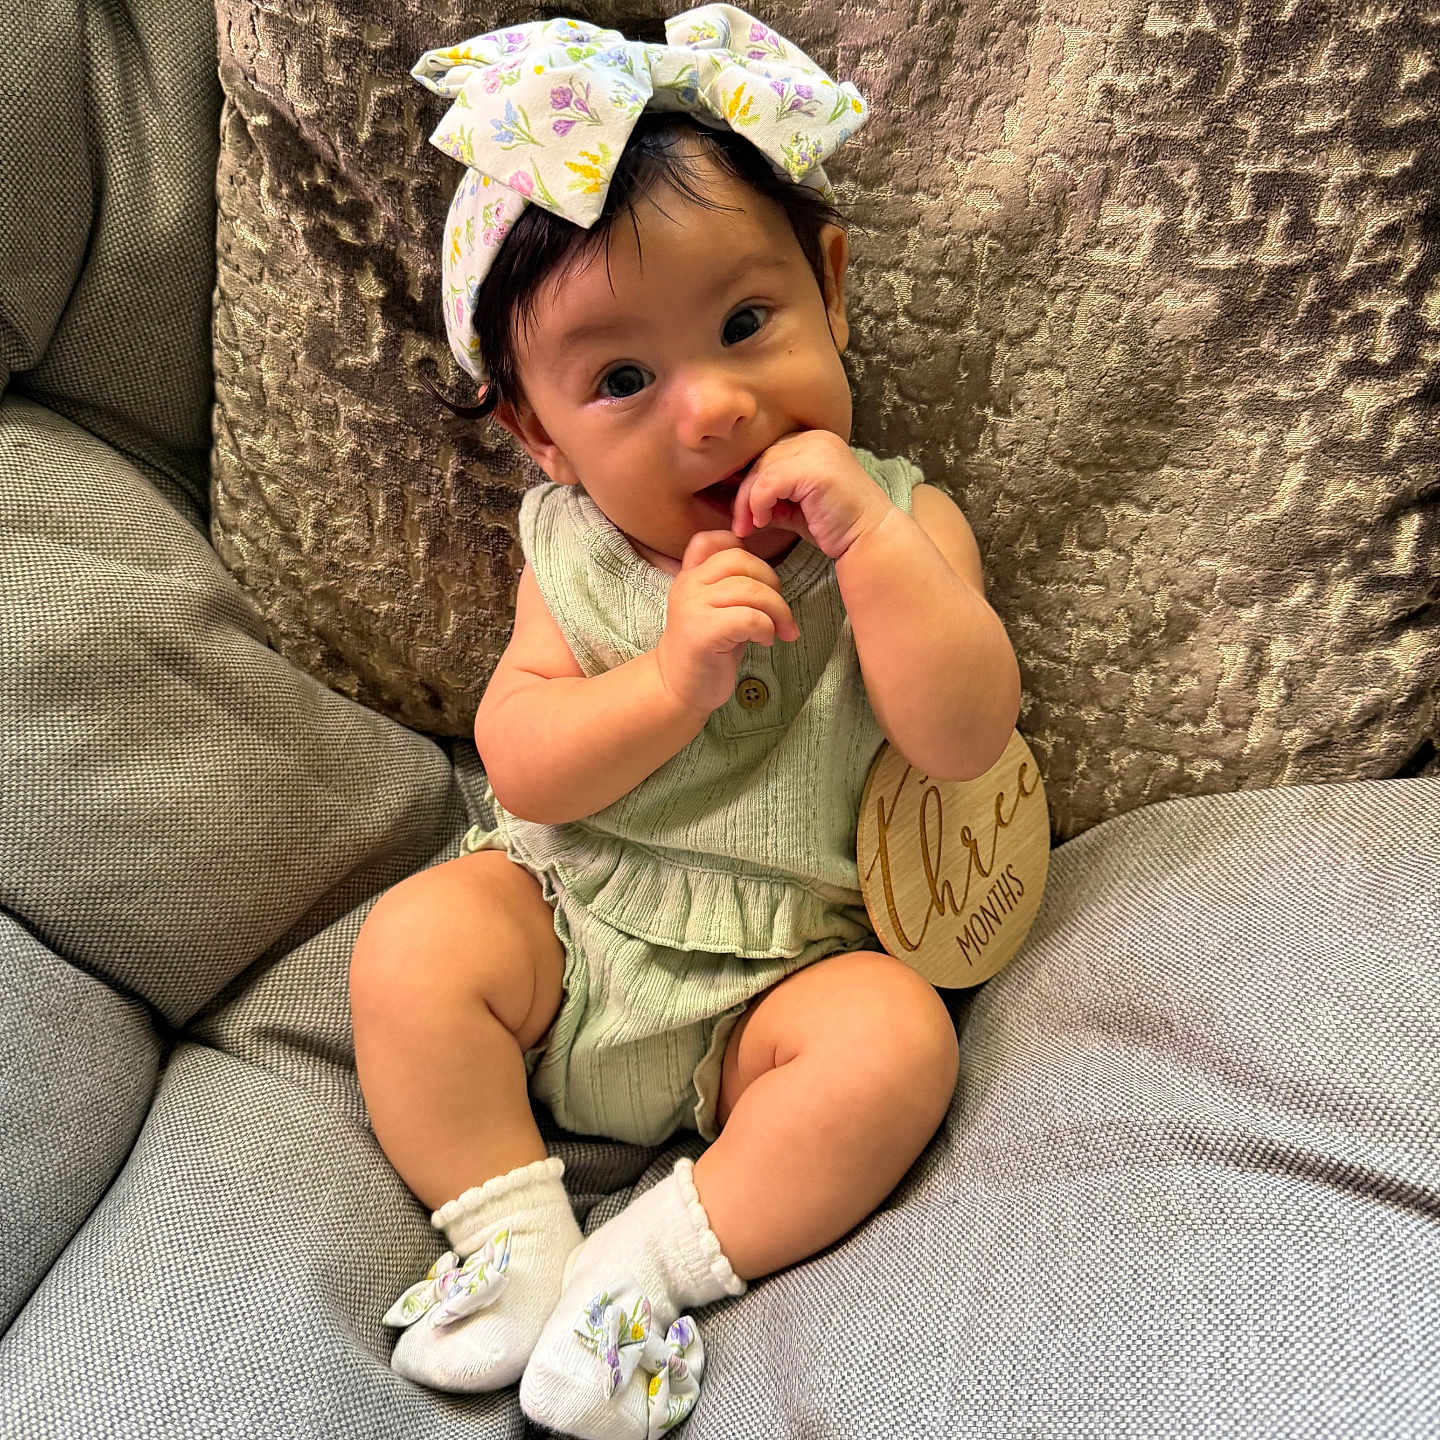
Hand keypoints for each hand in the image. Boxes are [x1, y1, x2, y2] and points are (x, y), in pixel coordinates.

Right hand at [655, 530, 799, 714]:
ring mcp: (693, 607)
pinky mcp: (703, 632)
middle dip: (773, 584)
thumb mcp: (715, 609)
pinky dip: (766, 628)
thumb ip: (730, 585)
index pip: (712, 540)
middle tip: (782, 612)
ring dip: (777, 611)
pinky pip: (750, 618)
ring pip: (751, 590)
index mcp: (691, 575)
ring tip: (778, 631)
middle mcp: (688, 585)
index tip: (760, 579)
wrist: (679, 688)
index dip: (742, 548)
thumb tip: (770, 575)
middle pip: (741, 561)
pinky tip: (763, 641)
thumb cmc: (706, 650)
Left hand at [731, 430, 894, 560]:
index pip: (766, 455)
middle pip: (759, 460)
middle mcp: (814, 438)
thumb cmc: (833, 526)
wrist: (869, 539)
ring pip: (760, 470)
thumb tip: (730, 501)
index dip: (749, 484)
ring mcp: (816, 450)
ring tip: (749, 527)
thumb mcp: (792, 507)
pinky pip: (768, 482)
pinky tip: (763, 521)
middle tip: (741, 525)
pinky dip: (758, 503)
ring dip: (747, 503)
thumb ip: (766, 497)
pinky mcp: (813, 469)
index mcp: (811, 442)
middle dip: (744, 495)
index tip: (742, 515)